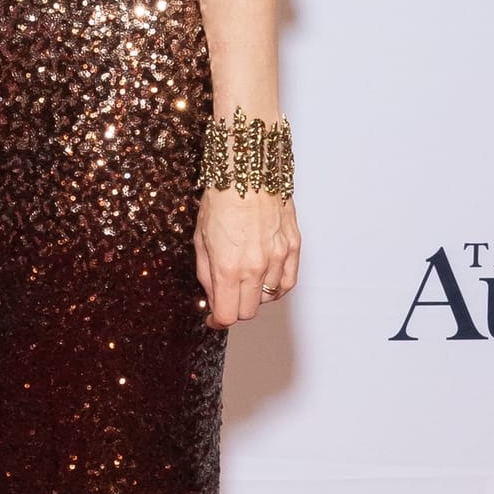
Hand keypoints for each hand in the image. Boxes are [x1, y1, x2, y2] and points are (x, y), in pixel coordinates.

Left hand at [195, 189, 299, 327]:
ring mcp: (278, 258)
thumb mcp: (201, 240)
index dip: (217, 321)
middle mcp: (255, 267)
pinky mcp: (293, 248)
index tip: (213, 318)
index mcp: (228, 267)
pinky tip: (266, 280)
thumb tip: (212, 298)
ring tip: (244, 279)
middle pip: (248, 311)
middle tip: (226, 296)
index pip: (227, 315)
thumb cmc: (221, 199)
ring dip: (254, 295)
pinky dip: (276, 288)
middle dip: (234, 308)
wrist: (248, 172)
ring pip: (268, 298)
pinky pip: (287, 283)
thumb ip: (207, 275)